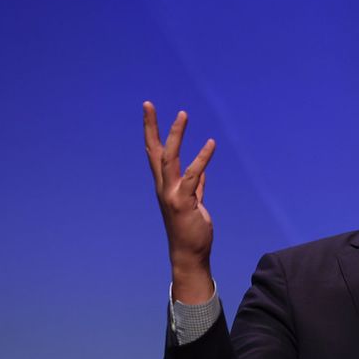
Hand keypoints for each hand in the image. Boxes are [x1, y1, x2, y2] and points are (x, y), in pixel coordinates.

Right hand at [143, 101, 216, 302]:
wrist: (189, 253)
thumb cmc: (191, 229)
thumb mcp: (194, 203)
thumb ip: (196, 186)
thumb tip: (200, 172)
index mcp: (165, 185)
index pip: (155, 154)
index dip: (152, 133)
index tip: (149, 112)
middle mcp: (163, 187)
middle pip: (155, 151)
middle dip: (151, 127)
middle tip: (147, 104)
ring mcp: (171, 194)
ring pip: (170, 159)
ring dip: (176, 136)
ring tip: (182, 114)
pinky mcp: (183, 202)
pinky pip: (192, 175)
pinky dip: (202, 158)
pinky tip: (210, 143)